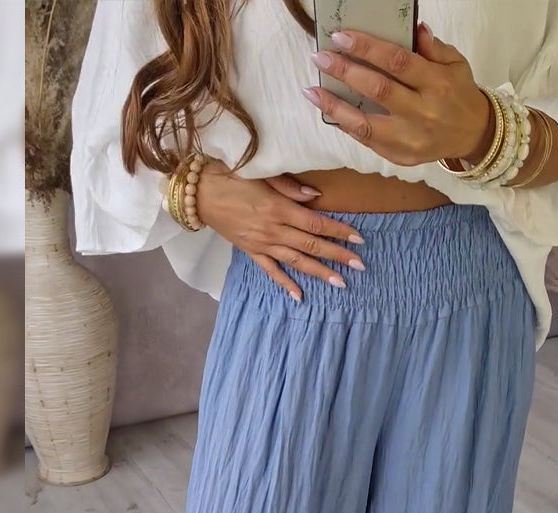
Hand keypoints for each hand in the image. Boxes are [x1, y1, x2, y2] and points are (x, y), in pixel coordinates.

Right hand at [195, 161, 364, 300]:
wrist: (198, 192)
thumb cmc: (230, 175)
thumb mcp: (261, 172)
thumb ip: (289, 186)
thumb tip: (316, 197)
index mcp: (279, 208)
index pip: (316, 224)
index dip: (339, 231)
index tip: (358, 239)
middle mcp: (274, 230)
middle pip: (312, 245)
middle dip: (338, 255)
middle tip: (360, 266)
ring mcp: (262, 244)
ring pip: (296, 261)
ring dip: (319, 272)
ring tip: (340, 283)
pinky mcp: (250, 251)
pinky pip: (271, 271)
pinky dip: (285, 283)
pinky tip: (299, 295)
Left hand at [303, 22, 492, 166]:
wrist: (472, 134)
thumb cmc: (459, 94)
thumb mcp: (455, 64)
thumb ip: (432, 46)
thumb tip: (412, 29)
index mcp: (436, 83)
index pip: (397, 62)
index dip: (367, 49)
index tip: (341, 38)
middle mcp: (423, 112)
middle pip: (378, 90)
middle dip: (345, 72)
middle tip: (320, 59)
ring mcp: (410, 139)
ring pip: (366, 123)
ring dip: (334, 106)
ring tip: (312, 91)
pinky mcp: (401, 156)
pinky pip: (367, 141)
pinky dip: (346, 126)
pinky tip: (330, 112)